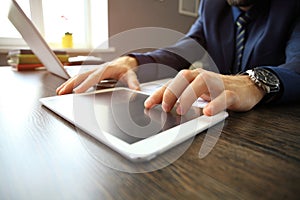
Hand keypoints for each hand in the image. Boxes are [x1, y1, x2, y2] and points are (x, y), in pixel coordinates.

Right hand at [56, 56, 139, 94]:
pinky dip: (71, 83)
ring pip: (78, 76)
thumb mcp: (131, 75)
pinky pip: (80, 78)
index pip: (94, 77)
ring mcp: (93, 71)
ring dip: (68, 84)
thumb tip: (136, 90)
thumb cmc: (126, 69)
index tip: (77, 91)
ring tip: (60, 92)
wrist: (125, 63)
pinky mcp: (91, 74)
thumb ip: (133, 83)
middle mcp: (98, 69)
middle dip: (71, 84)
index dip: (85, 84)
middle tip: (62, 92)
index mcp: (106, 69)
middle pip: (81, 76)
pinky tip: (65, 89)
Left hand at [144, 68, 265, 115]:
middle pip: (184, 79)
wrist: (247, 87)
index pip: (173, 83)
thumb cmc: (218, 90)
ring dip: (188, 97)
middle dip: (171, 92)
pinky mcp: (232, 93)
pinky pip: (223, 96)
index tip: (148, 104)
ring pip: (201, 84)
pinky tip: (207, 112)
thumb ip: (183, 98)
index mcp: (193, 78)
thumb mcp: (198, 93)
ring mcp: (218, 84)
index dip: (159, 93)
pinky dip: (215, 104)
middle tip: (164, 108)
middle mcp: (203, 77)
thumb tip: (164, 108)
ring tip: (181, 111)